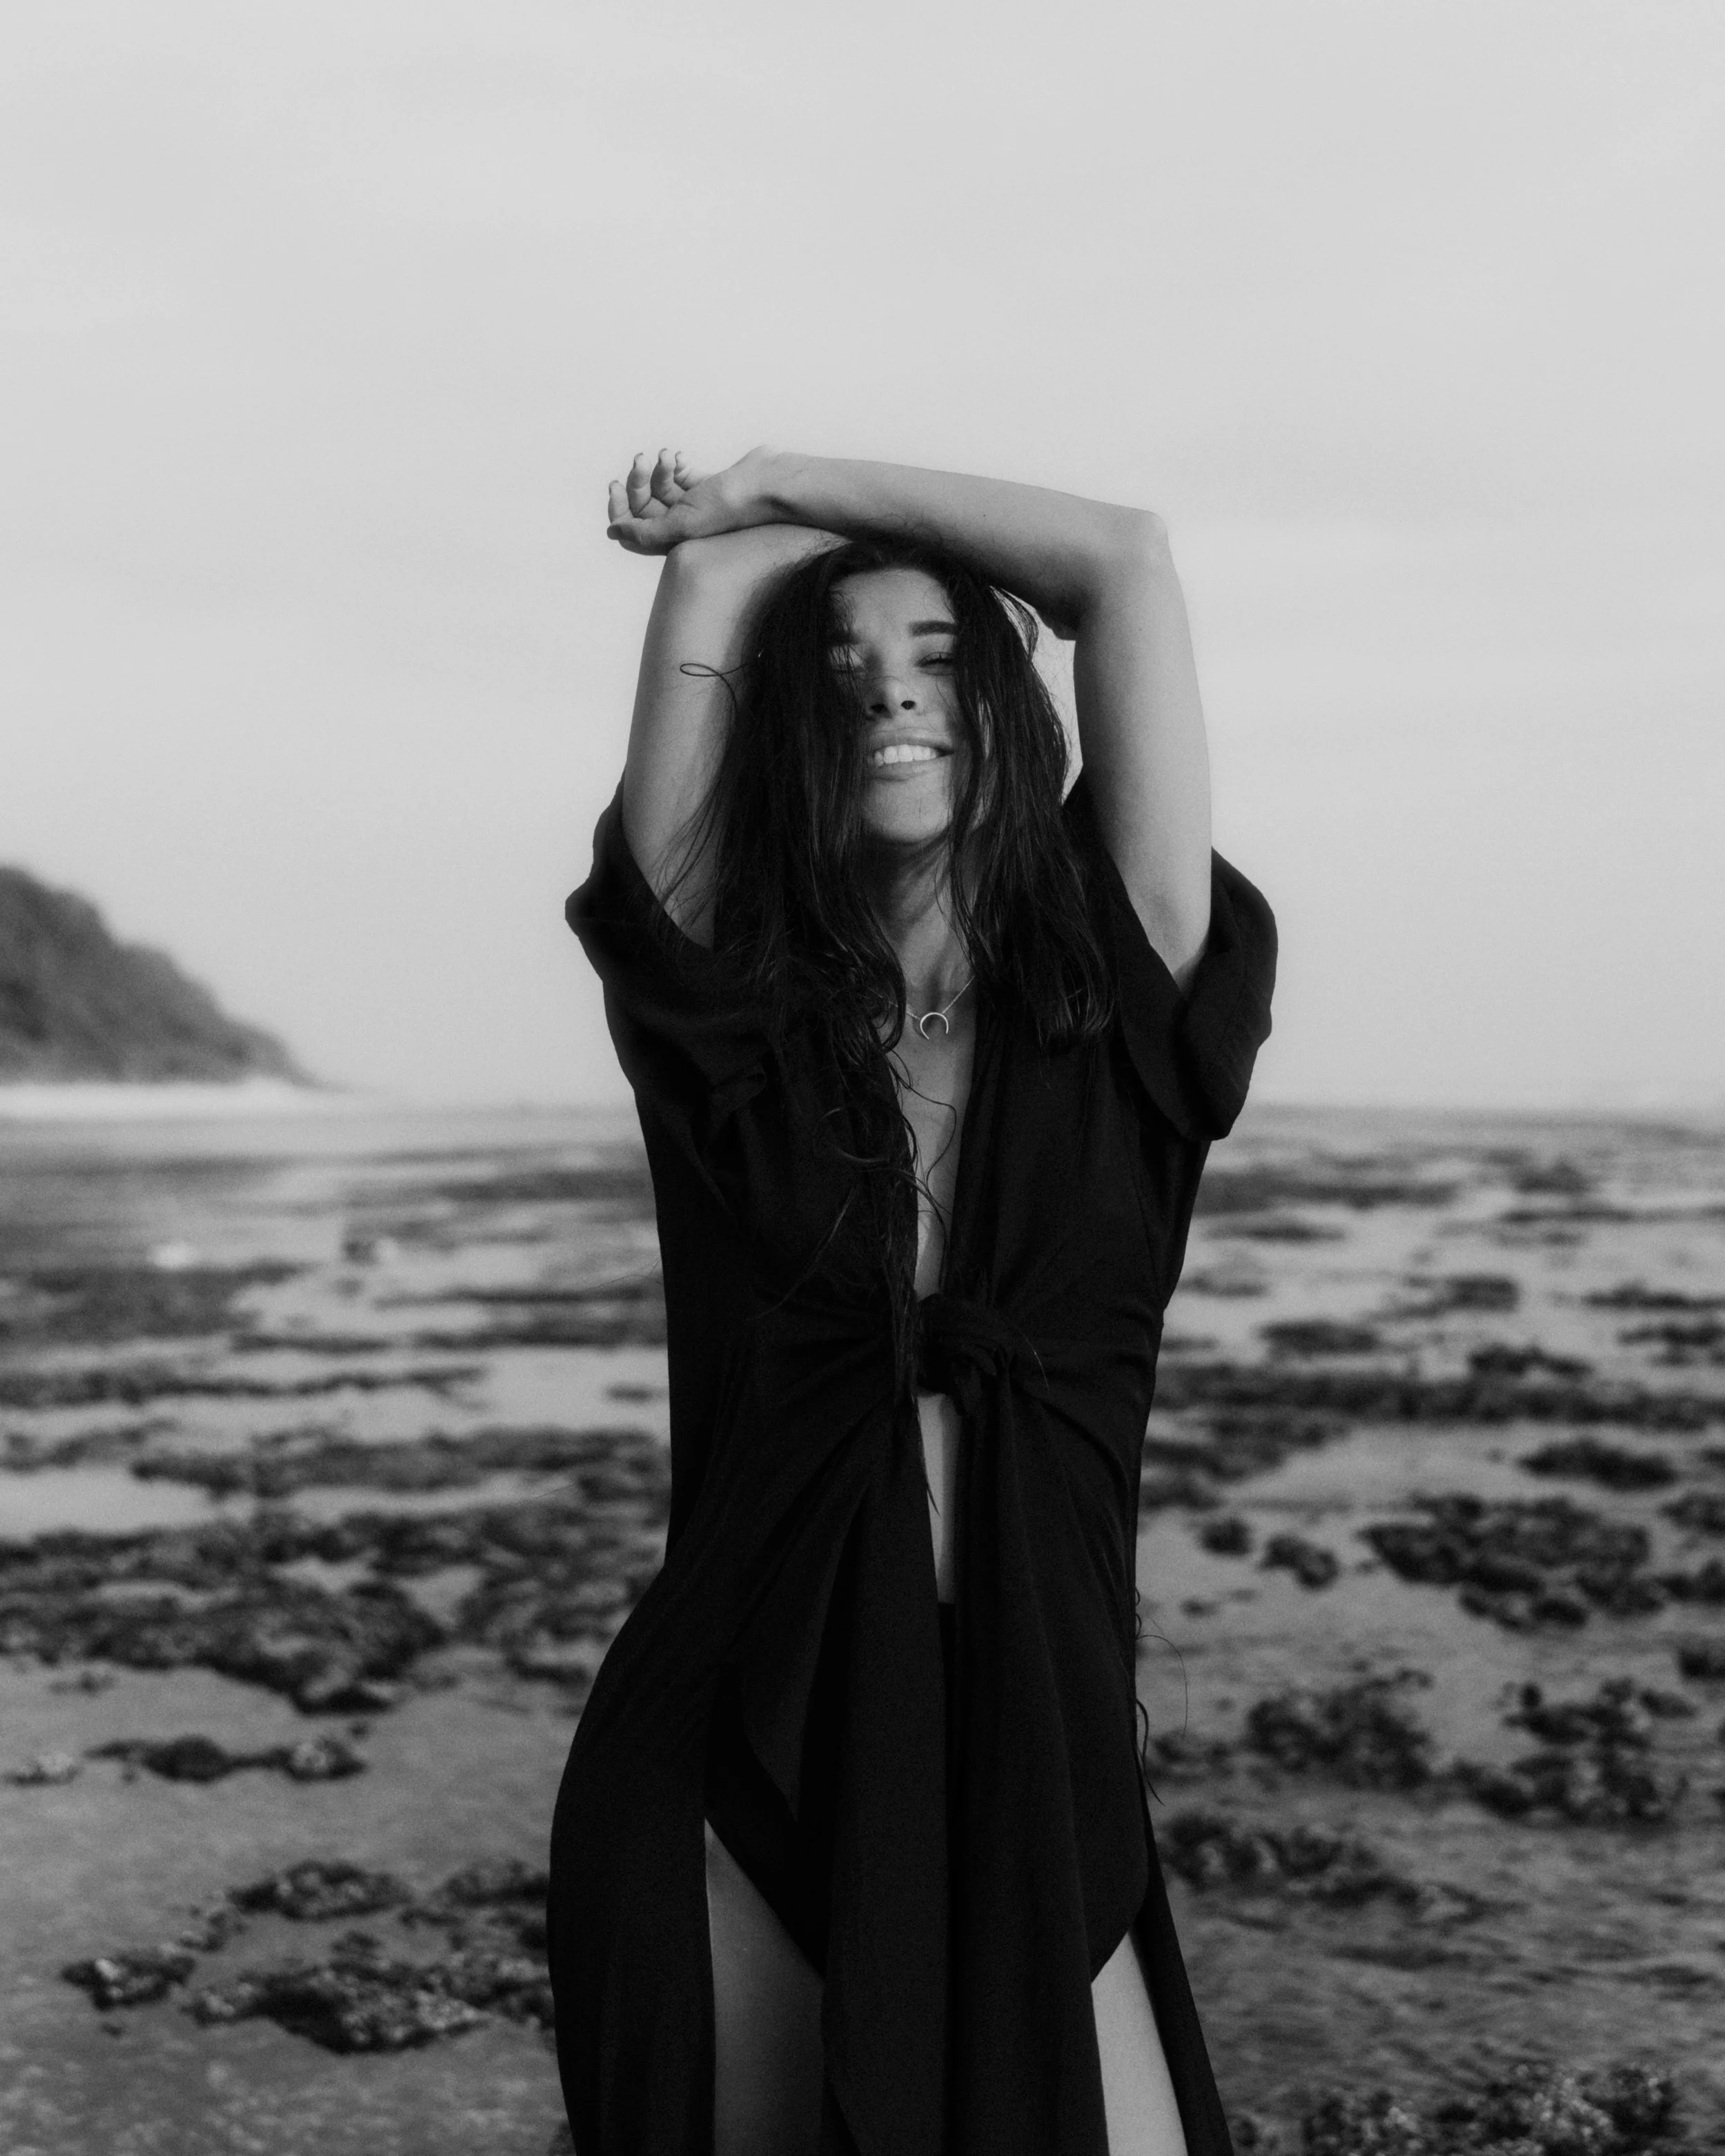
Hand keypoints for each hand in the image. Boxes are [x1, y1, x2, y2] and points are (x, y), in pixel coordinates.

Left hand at [605, 447, 773, 553]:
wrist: (767, 484)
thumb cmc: (729, 507)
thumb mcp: (682, 525)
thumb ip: (645, 533)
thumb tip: (612, 532)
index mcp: (676, 540)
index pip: (635, 529)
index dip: (619, 508)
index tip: (614, 485)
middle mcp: (685, 525)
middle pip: (646, 504)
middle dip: (638, 480)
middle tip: (640, 460)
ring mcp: (697, 504)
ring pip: (662, 485)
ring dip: (658, 467)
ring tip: (666, 456)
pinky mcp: (710, 485)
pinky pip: (683, 474)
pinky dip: (677, 463)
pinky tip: (682, 457)